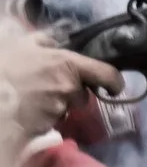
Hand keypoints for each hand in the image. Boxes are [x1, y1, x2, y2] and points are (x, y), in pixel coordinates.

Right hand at [0, 34, 123, 138]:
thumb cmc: (7, 63)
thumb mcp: (28, 44)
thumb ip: (48, 42)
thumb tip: (57, 43)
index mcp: (70, 65)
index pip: (107, 75)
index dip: (115, 82)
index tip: (114, 87)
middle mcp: (69, 88)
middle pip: (82, 96)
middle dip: (72, 94)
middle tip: (50, 88)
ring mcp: (57, 108)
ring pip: (66, 110)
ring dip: (57, 106)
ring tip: (35, 99)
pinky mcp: (44, 124)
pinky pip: (51, 122)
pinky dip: (43, 118)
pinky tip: (28, 110)